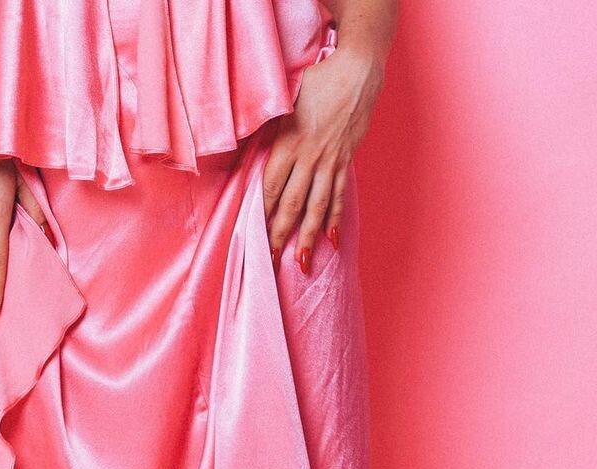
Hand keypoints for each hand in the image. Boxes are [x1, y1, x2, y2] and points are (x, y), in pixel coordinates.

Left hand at [262, 43, 383, 271]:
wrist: (357, 70)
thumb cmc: (317, 82)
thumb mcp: (286, 102)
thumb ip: (269, 128)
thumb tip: (248, 146)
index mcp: (289, 143)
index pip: (272, 186)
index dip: (263, 213)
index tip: (253, 235)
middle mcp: (309, 157)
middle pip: (292, 203)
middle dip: (280, 235)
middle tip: (270, 260)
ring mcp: (330, 161)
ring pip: (317, 206)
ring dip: (308, 236)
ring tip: (302, 262)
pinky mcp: (346, 161)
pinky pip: (339, 195)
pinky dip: (335, 218)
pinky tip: (331, 240)